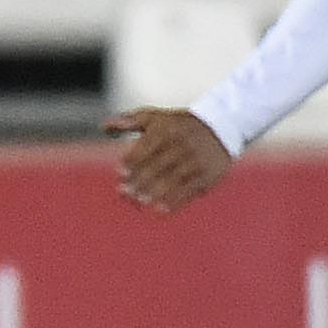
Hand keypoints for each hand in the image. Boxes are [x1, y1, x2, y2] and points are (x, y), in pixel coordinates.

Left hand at [105, 108, 232, 214]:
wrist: (222, 127)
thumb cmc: (180, 125)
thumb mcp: (157, 117)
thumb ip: (130, 121)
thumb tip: (105, 127)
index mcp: (166, 129)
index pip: (145, 147)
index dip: (131, 162)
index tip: (120, 174)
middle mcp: (181, 144)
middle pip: (156, 166)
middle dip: (139, 182)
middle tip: (124, 194)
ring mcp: (195, 161)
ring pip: (171, 180)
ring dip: (154, 193)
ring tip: (139, 202)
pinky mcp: (207, 175)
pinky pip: (188, 191)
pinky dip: (174, 202)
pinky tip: (160, 210)